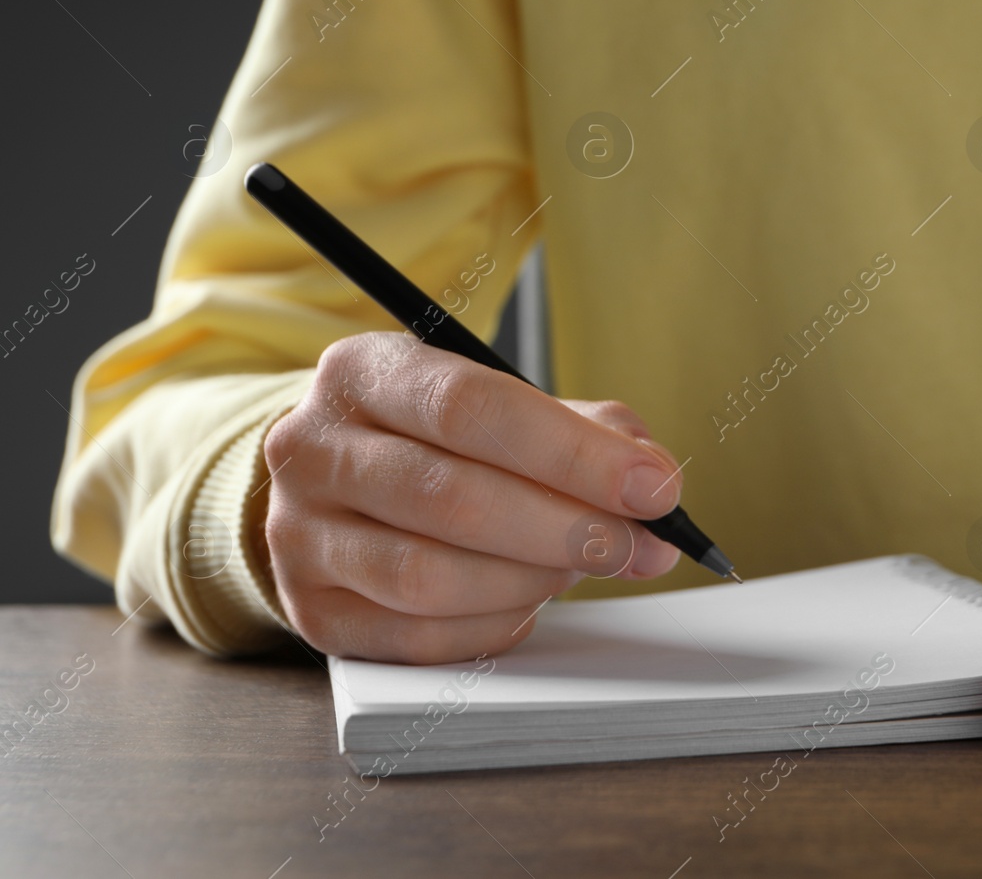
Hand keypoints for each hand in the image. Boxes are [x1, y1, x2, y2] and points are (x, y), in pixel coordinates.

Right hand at [260, 331, 683, 662]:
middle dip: (569, 529)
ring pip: (430, 577)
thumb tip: (656, 484)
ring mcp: (298, 535)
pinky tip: (527, 599)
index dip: (573, 454)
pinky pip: (420, 637)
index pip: (471, 408)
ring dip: (531, 580)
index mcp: (363, 371)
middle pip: (453, 498)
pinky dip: (494, 624)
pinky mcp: (312, 611)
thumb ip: (589, 431)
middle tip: (640, 545)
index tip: (654, 488)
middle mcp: (312, 448)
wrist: (338, 485)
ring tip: (576, 566)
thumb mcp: (505, 405)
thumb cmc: (440, 441)